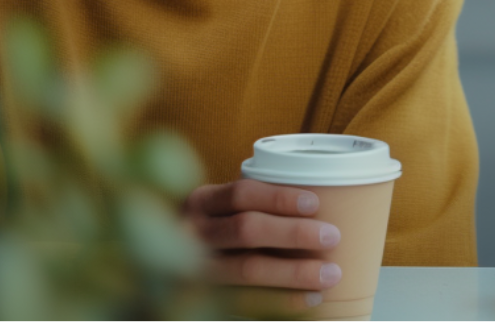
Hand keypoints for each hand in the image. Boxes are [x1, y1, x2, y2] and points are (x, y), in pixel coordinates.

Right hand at [185, 179, 344, 312]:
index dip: (279, 198)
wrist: (162, 267)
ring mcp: (197, 268)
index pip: (241, 194)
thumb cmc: (213, 231)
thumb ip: (251, 206)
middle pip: (247, 229)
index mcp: (202, 202)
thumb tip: (322, 202)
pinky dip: (281, 301)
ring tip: (331, 274)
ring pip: (247, 268)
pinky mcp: (205, 297)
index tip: (315, 203)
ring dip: (294, 272)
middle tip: (332, 236)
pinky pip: (246, 301)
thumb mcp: (219, 211)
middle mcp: (194, 234)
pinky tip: (309, 299)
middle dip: (293, 233)